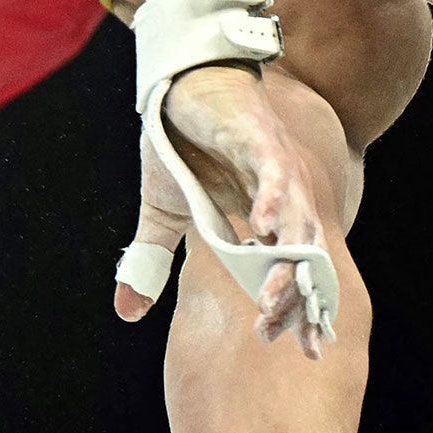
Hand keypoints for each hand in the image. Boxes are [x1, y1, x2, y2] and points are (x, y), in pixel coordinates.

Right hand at [131, 64, 331, 356]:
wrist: (182, 82)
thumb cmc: (181, 142)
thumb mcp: (164, 211)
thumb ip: (153, 260)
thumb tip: (127, 313)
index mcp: (268, 219)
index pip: (291, 273)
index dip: (298, 310)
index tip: (299, 350)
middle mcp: (284, 199)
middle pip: (305, 257)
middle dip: (300, 298)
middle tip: (288, 335)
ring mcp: (276, 169)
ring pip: (296, 223)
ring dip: (287, 260)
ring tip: (274, 296)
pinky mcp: (260, 141)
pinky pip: (275, 174)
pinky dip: (274, 200)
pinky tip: (266, 227)